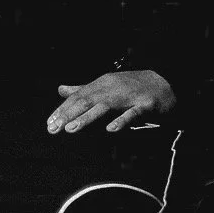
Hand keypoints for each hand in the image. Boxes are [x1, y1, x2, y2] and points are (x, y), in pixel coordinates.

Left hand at [46, 69, 177, 135]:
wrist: (164, 83)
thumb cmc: (131, 87)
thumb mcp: (105, 86)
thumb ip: (82, 89)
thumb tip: (60, 89)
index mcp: (101, 85)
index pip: (77, 97)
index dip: (62, 110)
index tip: (49, 124)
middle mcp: (112, 89)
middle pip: (86, 101)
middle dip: (68, 115)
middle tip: (53, 128)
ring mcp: (128, 96)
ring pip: (105, 107)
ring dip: (87, 117)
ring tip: (71, 129)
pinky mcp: (144, 105)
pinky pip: (132, 114)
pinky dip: (121, 121)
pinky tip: (110, 130)